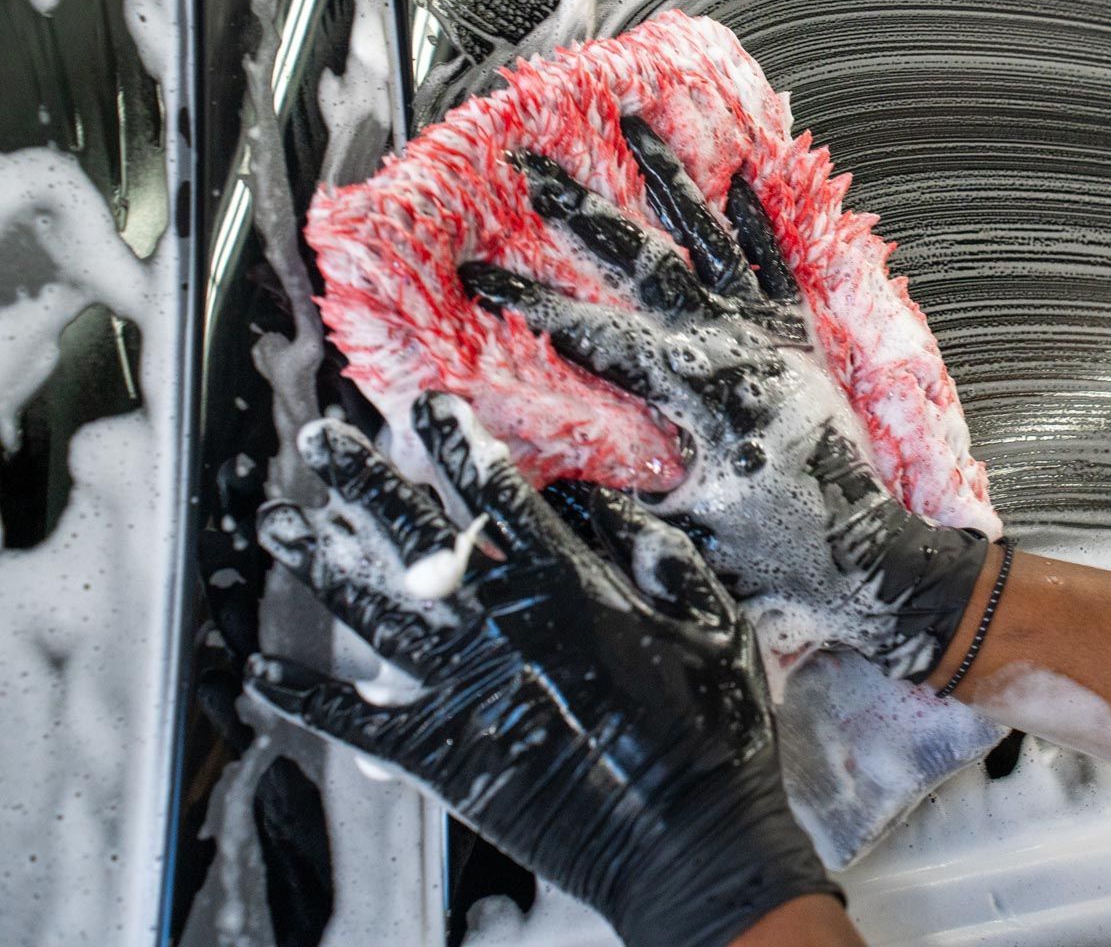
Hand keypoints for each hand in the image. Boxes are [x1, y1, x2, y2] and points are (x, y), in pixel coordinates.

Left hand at [246, 393, 836, 946]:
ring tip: (278, 525)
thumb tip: (601, 502)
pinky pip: (355, 721)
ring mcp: (464, 690)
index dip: (455, 444)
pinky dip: (303, 699)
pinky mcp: (441, 756)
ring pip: (371, 612)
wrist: (687, 840)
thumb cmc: (712, 731)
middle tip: (321, 445)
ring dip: (319, 563)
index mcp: (566, 585)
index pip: (495, 494)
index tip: (426, 408)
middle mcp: (500, 626)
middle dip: (363, 482)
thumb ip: (656, 552)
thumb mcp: (711, 618)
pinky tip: (260, 674)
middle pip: (414, 536)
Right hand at [457, 119, 991, 683]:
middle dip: (581, 209)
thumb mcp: (684, 528)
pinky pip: (778, 257)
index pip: (594, 333)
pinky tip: (740, 172)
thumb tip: (543, 473)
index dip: (531, 300)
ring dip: (670, 176)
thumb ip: (616, 497)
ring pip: (712, 235)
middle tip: (532, 162)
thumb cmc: (779, 553)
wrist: (872, 553)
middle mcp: (733, 344)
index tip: (477, 271)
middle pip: (645, 260)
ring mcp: (771, 330)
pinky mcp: (803, 332)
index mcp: (696, 392)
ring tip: (635, 121)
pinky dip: (757, 213)